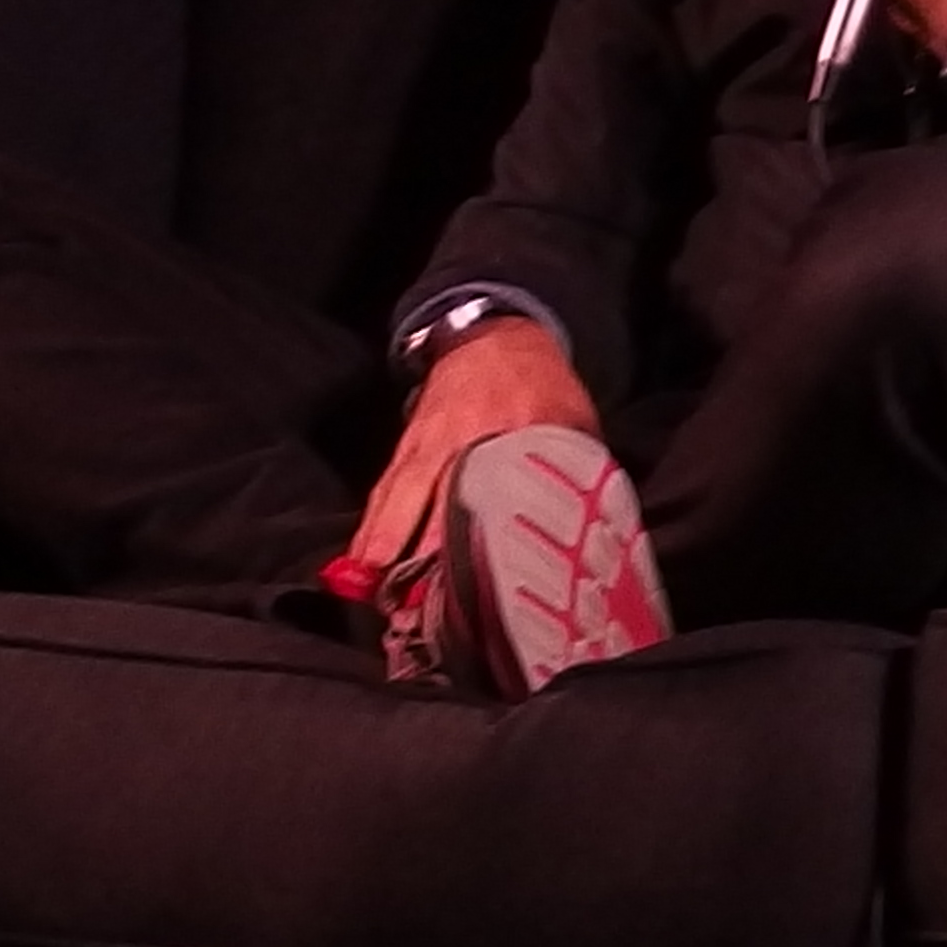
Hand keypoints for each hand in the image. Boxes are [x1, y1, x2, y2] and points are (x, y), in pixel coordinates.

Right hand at [343, 317, 600, 577]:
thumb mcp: (570, 421)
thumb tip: (585, 528)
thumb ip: (573, 470)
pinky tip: (361, 565)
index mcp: (508, 437)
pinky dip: (370, 528)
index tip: (471, 584)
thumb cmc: (540, 387)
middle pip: (431, 505)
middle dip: (418, 555)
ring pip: (397, 502)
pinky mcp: (404, 449)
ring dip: (383, 549)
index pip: (490, 495)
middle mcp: (458, 445)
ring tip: (374, 596)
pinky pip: (383, 492)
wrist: (492, 338)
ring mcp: (424, 447)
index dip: (478, 539)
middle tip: (410, 608)